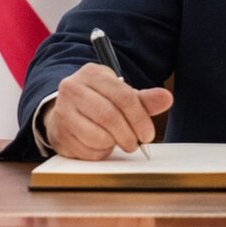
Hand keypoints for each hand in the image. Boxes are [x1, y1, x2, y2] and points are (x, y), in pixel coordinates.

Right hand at [43, 62, 173, 159]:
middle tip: (136, 143)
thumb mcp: (121, 95)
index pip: (123, 96)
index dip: (139, 118)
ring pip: (97, 136)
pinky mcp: (58, 134)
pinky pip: (87, 151)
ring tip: (116, 140)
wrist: (67, 111)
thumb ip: (144, 100)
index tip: (148, 133)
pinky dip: (100, 152)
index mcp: (92, 73)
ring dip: (113, 144)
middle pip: (109, 116)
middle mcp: (73, 88)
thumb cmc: (99, 102)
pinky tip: (101, 144)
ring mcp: (63, 111)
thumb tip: (166, 98)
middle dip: (128, 135)